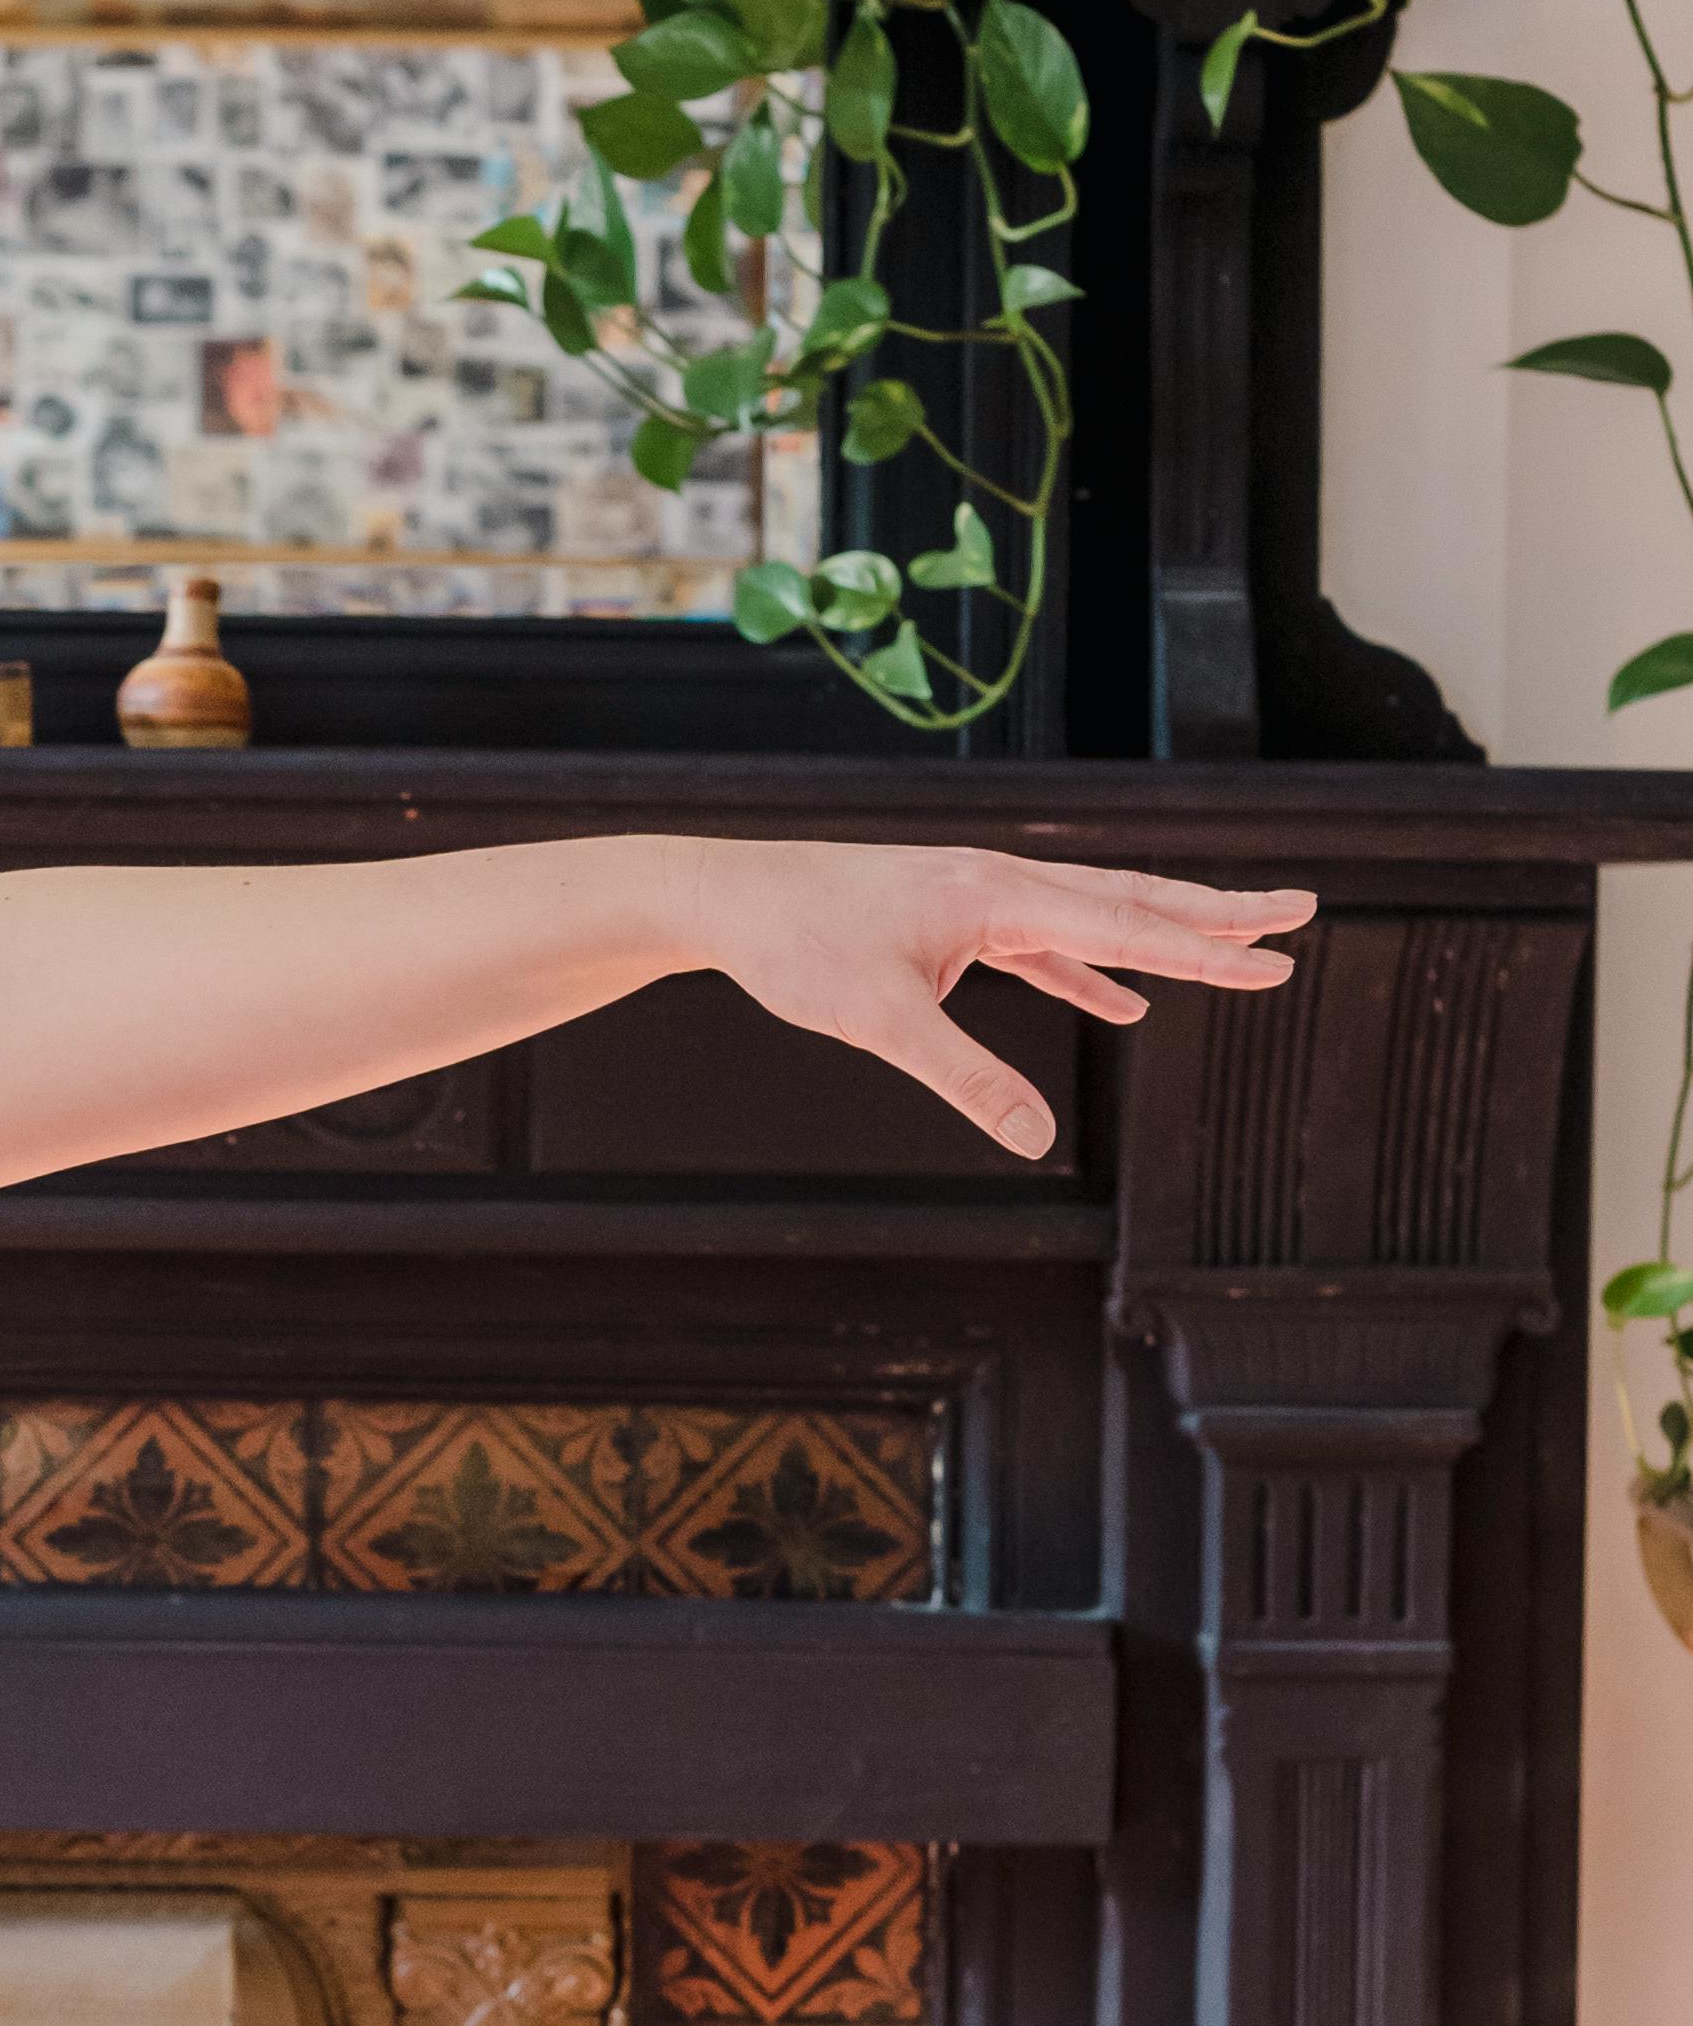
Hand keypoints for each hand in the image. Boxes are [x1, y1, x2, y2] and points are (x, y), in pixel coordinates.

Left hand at [667, 840, 1316, 1160]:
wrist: (726, 896)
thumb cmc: (794, 946)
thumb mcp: (880, 1022)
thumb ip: (965, 1079)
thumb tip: (1036, 1142)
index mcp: (997, 894)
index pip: (1126, 922)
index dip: (1209, 944)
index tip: (1280, 950)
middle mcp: (1000, 882)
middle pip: (1131, 899)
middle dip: (1217, 914)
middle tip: (1299, 913)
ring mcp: (979, 899)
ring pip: (1094, 918)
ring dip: (1165, 939)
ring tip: (1235, 951)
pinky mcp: (954, 922)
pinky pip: (1044, 947)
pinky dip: (1091, 972)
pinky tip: (1126, 1006)